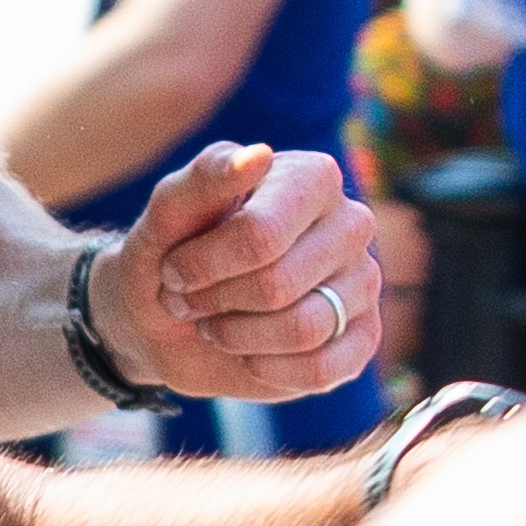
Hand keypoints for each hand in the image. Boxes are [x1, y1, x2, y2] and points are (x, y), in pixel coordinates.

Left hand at [103, 145, 384, 402]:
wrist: (162, 317)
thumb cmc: (169, 252)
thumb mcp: (169, 212)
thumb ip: (207, 176)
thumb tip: (258, 155)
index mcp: (313, 178)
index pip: (261, 235)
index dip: (203, 265)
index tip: (174, 267)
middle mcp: (351, 224)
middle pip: (279, 285)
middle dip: (216, 302)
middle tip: (190, 299)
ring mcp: (363, 282)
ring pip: (304, 329)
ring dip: (236, 336)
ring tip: (216, 324)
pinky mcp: (361, 338)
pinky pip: (321, 370)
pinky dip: (266, 369)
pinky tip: (247, 354)